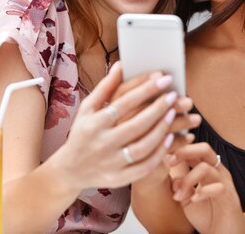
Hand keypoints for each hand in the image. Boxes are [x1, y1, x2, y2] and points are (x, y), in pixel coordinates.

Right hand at [52, 62, 177, 191]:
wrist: (70, 170)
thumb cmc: (83, 132)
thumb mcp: (87, 109)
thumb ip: (105, 88)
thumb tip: (122, 65)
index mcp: (93, 123)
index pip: (123, 103)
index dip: (145, 89)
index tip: (163, 77)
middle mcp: (102, 144)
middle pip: (136, 125)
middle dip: (158, 108)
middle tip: (174, 95)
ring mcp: (111, 163)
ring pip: (143, 147)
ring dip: (161, 130)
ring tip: (174, 113)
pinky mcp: (119, 178)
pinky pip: (144, 166)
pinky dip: (159, 153)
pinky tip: (170, 138)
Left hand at [169, 143, 244, 233]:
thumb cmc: (207, 215)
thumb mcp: (187, 198)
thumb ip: (179, 185)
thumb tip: (172, 176)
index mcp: (206, 168)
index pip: (194, 149)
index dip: (178, 146)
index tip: (163, 154)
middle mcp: (217, 171)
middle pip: (204, 149)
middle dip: (184, 151)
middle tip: (169, 162)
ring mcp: (225, 183)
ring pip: (206, 168)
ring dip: (188, 180)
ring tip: (178, 196)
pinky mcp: (230, 197)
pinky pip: (218, 187)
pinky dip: (202, 192)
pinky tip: (193, 200)